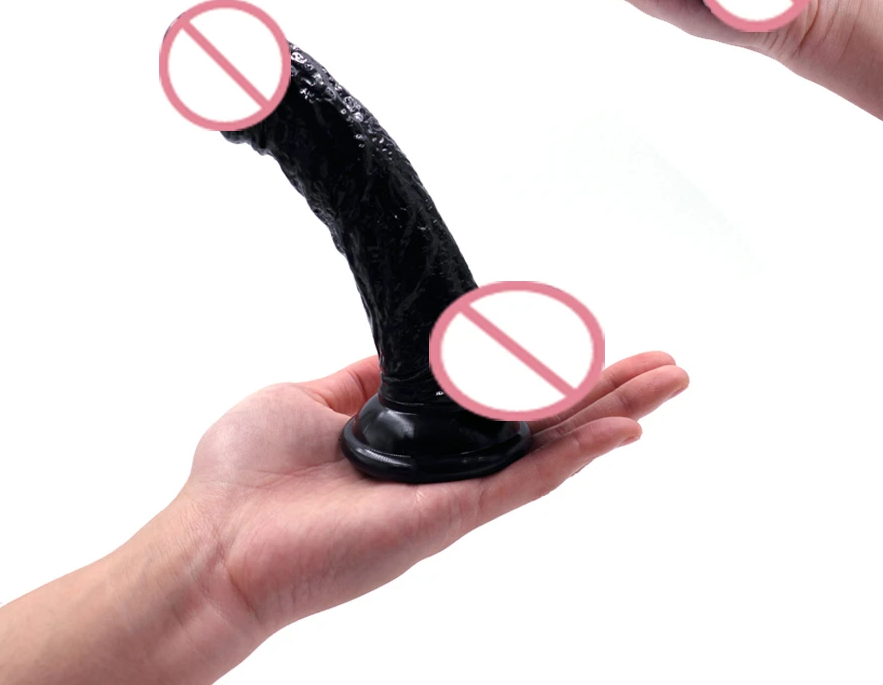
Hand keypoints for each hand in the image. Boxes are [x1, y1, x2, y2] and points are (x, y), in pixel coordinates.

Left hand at [186, 351, 687, 638]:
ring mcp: (455, 489)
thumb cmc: (245, 475)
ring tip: (669, 383)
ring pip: (552, 443)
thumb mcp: (309, 394)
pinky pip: (528, 479)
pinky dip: (579, 452)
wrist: (214, 542)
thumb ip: (366, 376)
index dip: (543, 367)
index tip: (579, 339)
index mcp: (413, 432)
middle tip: (663, 364)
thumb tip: (403, 347)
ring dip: (613, 411)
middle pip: (543, 417)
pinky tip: (623, 428)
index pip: (498, 395)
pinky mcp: (451, 514)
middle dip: (605, 386)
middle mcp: (445, 462)